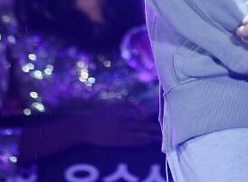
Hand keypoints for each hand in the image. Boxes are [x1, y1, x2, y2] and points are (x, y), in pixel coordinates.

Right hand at [19, 102, 161, 163]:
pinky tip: (146, 142)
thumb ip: (127, 105)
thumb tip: (142, 109)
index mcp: (119, 110)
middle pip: (139, 125)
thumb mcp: (113, 105)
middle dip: (151, 127)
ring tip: (158, 137)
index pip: (136, 113)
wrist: (84, 127)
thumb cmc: (100, 115)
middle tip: (163, 129)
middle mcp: (119, 121)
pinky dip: (139, 141)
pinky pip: (130, 142)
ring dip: (148, 136)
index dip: (146, 116)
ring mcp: (117, 132)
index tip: (154, 117)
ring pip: (136, 134)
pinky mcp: (115, 141)